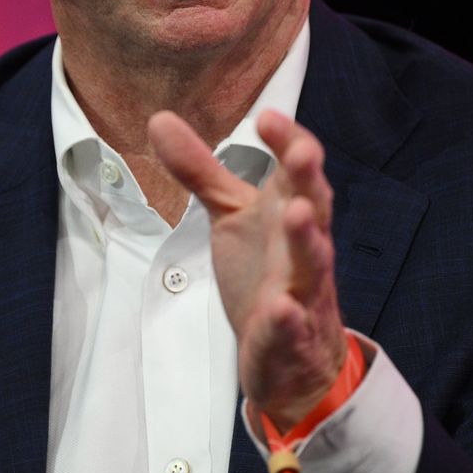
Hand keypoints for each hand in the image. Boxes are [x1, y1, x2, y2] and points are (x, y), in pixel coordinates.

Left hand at [148, 109, 346, 428]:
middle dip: (308, 181)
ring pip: (312, 264)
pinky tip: (281, 308)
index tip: (267, 117)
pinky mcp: (290, 337)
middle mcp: (302, 249)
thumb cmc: (265, 272)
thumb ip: (201, 170)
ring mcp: (302, 293)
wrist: (292, 355)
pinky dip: (288, 318)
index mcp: (290, 213)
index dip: (288, 143)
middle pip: (313, 209)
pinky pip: (293, 326)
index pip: (297, 171)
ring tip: (295, 213)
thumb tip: (159, 119)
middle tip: (301, 153)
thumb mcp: (230, 216)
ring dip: (306, 239)